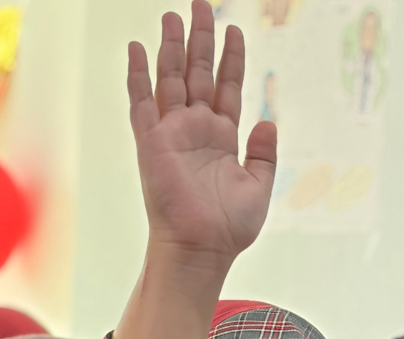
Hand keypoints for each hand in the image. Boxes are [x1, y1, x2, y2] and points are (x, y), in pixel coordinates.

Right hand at [128, 1, 276, 269]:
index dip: (231, 58)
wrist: (201, 249)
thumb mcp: (259, 188)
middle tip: (202, 4)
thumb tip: (268, 119)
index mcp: (223, 139)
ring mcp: (172, 134)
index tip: (234, 30)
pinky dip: (138, 75)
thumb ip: (265, 154)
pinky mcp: (151, 143)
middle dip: (200, 38)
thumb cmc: (229, 229)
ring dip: (171, 46)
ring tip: (173, 14)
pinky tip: (136, 48)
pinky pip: (141, 103)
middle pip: (198, 73)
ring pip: (170, 79)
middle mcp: (196, 130)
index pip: (227, 87)